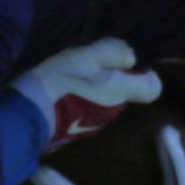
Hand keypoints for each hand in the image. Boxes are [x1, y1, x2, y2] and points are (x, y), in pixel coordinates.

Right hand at [9, 38, 161, 150]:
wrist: (30, 116)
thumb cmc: (63, 81)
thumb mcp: (87, 56)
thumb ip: (112, 52)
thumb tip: (131, 57)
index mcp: (122, 91)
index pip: (153, 87)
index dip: (144, 74)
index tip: (123, 64)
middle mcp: (115, 111)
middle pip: (126, 91)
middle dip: (111, 77)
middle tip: (85, 66)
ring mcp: (98, 124)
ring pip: (106, 100)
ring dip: (94, 88)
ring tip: (68, 78)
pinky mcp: (80, 131)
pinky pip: (90, 110)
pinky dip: (81, 100)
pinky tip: (61, 93)